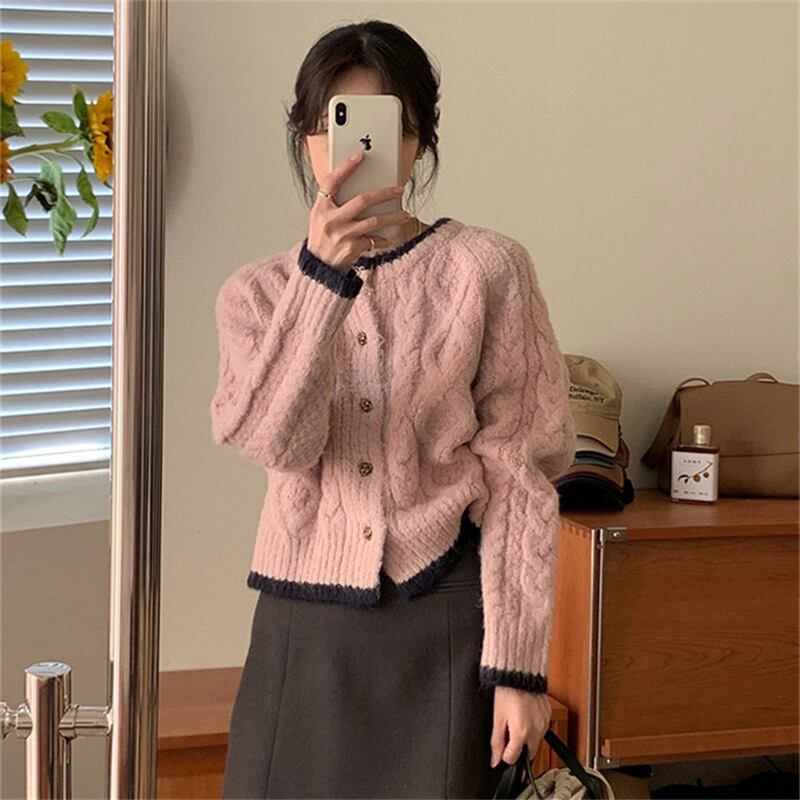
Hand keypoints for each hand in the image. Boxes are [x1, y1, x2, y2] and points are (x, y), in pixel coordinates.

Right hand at [308, 150, 411, 270]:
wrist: (319, 268)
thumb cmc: (322, 239)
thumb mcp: (320, 217)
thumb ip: (334, 203)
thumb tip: (359, 187)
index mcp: (321, 208)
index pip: (332, 181)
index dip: (345, 167)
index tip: (360, 156)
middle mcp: (331, 220)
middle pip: (363, 200)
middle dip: (384, 193)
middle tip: (399, 189)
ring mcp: (343, 235)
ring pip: (375, 221)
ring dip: (393, 217)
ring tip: (406, 215)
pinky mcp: (353, 249)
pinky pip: (375, 240)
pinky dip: (385, 239)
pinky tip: (393, 236)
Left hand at [490, 686, 551, 768]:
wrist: (520, 672)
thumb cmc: (507, 691)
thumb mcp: (497, 717)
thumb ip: (496, 742)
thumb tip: (494, 760)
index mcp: (521, 733)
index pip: (512, 758)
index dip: (504, 754)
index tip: (501, 746)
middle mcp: (536, 731)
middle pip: (527, 753)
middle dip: (518, 748)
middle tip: (509, 732)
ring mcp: (544, 723)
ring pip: (536, 742)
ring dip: (527, 738)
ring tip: (516, 720)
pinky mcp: (548, 715)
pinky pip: (542, 729)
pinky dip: (534, 727)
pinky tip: (525, 715)